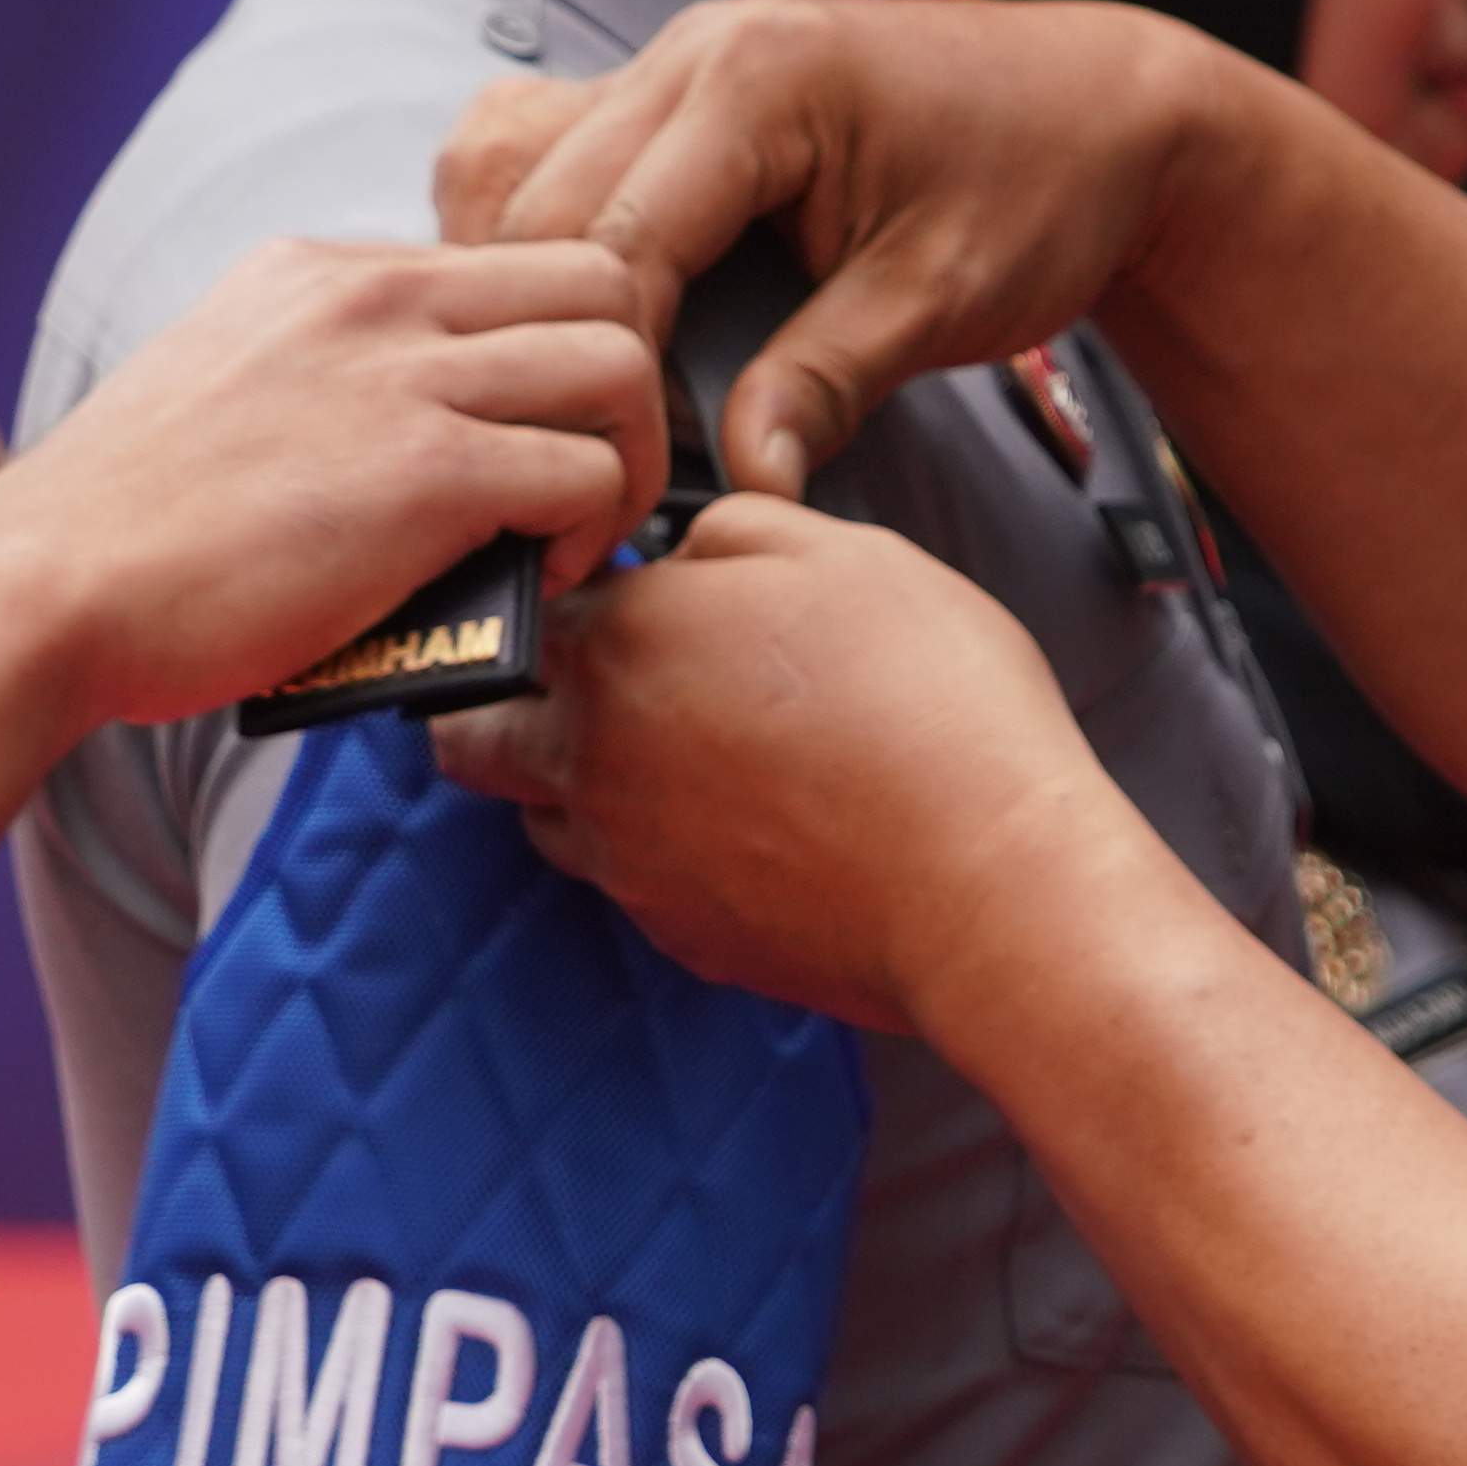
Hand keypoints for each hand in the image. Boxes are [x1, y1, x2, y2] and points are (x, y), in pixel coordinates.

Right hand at [0, 234, 664, 731]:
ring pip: (621, 360)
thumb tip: (391, 448)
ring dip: (630, 457)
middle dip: (624, 383)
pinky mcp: (425, 473)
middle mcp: (371, 297)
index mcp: (318, 272)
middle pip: (599, 278)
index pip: (507, 260)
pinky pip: (591, 473)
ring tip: (575, 535)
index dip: (548, 350)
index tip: (531, 435)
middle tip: (592, 478)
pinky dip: (594, 535)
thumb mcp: (216, 397)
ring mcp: (402, 375)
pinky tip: (543, 579)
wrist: (42, 590)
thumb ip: (313, 389)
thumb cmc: (118, 538)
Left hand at [434, 495, 1150, 1034]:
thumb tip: (686, 548)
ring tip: (671, 757)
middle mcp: (594, 756)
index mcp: (619, 642)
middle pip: (475, 733)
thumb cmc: (933, 706)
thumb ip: (735, 529)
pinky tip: (742, 828)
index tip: (603, 591)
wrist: (991, 882)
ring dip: (576, 782)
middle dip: (500, 702)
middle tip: (574, 681)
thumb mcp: (845, 553)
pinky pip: (628, 885)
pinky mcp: (679, 936)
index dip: (562, 591)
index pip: (523, 606)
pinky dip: (656, 853)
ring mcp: (628, 860)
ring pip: (542, 818)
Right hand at [441, 0, 1262, 506]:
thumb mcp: (940, 296)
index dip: (598, 372)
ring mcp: (677, 59)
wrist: (1102, 108)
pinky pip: (560, 155)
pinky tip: (577, 326)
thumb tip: (745, 484)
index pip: (613, 241)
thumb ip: (827, 382)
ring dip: (523, 281)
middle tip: (570, 451)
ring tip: (561, 391)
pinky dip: (548, 241)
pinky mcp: (679, 90)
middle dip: (541, 333)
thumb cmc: (1041, 185)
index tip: (611, 474)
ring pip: (520, 169)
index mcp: (756, 83)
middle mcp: (693, 50)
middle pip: (536, 205)